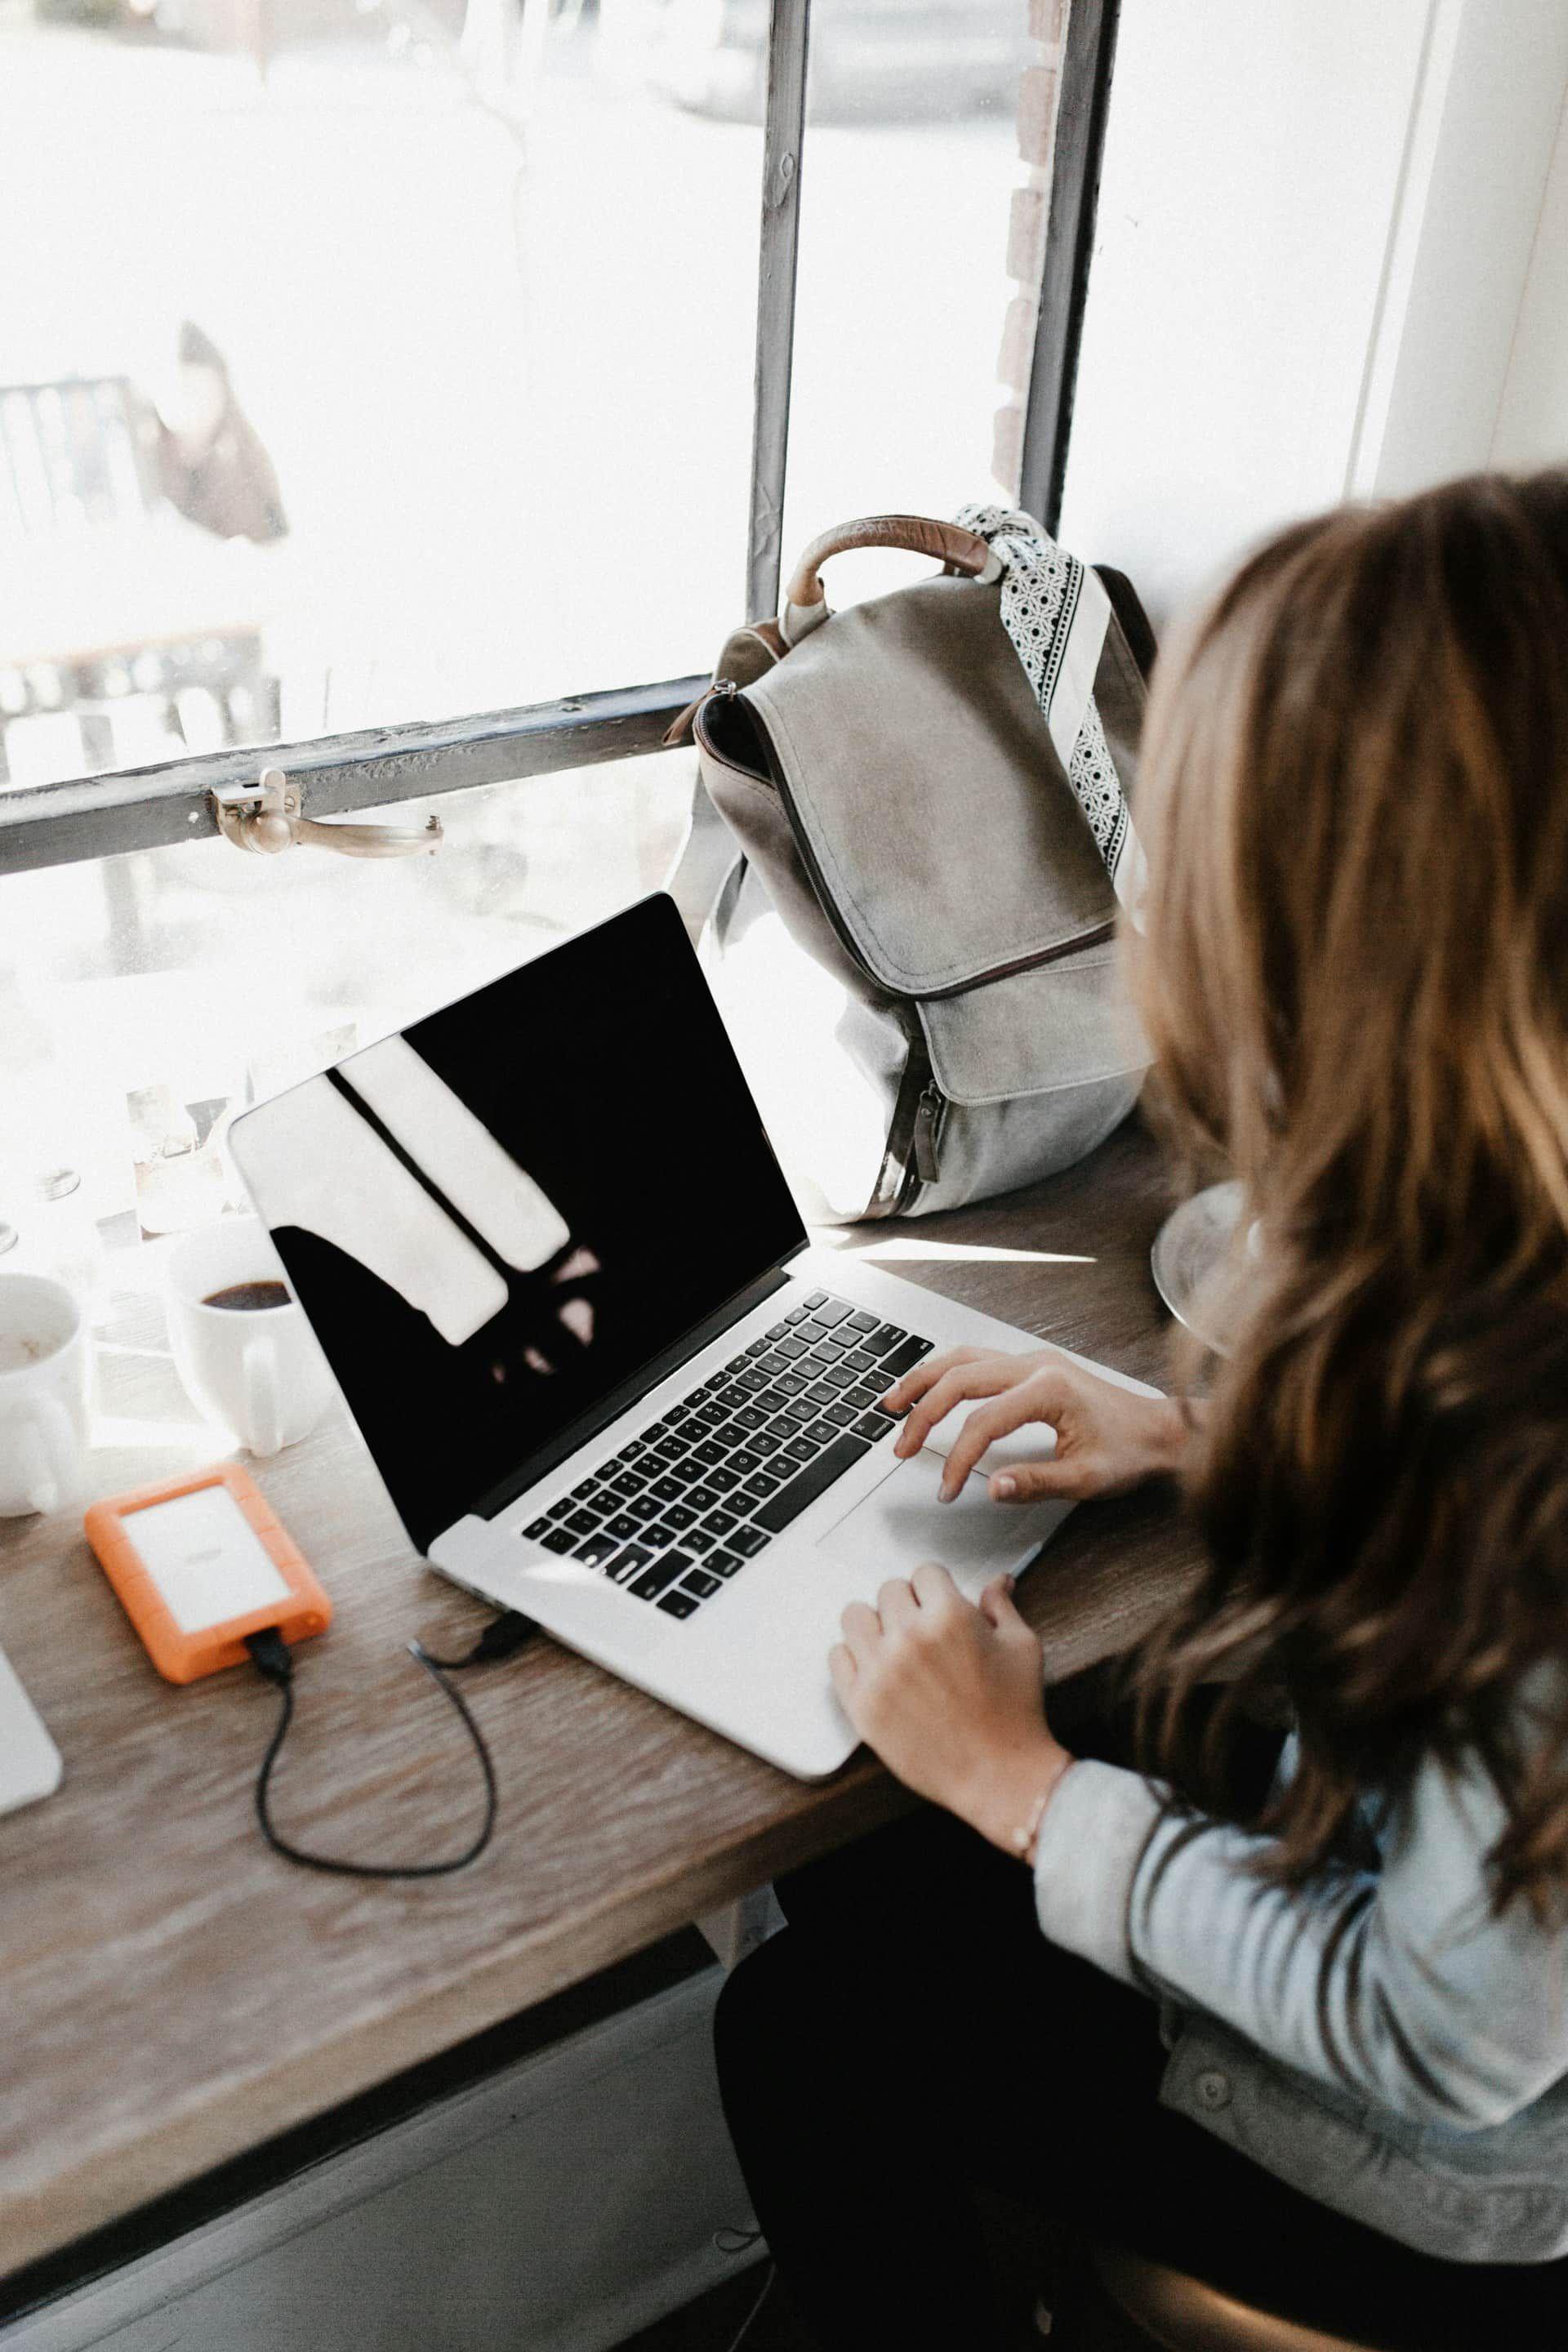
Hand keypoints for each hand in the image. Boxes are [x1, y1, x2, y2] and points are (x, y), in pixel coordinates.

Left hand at [829, 1564, 1071, 1856]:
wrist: (998, 1775)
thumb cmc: (1015, 1713)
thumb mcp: (1021, 1647)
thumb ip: (1001, 1607)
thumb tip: (998, 1581)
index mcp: (949, 1617)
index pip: (924, 1572)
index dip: (937, 1588)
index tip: (940, 1604)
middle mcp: (909, 1638)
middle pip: (888, 1591)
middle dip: (908, 1605)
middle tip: (923, 1630)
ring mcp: (880, 1672)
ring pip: (855, 1616)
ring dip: (875, 1625)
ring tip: (894, 1645)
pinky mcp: (861, 1704)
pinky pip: (837, 1657)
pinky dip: (854, 1658)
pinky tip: (877, 1670)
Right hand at [883, 1346, 1189, 1503]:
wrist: (1161, 1430)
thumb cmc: (1131, 1452)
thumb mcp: (1087, 1479)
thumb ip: (1036, 1483)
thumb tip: (992, 1487)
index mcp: (1049, 1389)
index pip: (982, 1422)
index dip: (958, 1459)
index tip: (947, 1489)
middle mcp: (1036, 1365)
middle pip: (960, 1379)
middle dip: (923, 1414)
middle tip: (901, 1448)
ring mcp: (1033, 1360)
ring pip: (963, 1358)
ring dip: (925, 1380)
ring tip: (893, 1404)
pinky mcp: (1033, 1366)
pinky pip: (977, 1359)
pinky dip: (946, 1373)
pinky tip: (930, 1388)